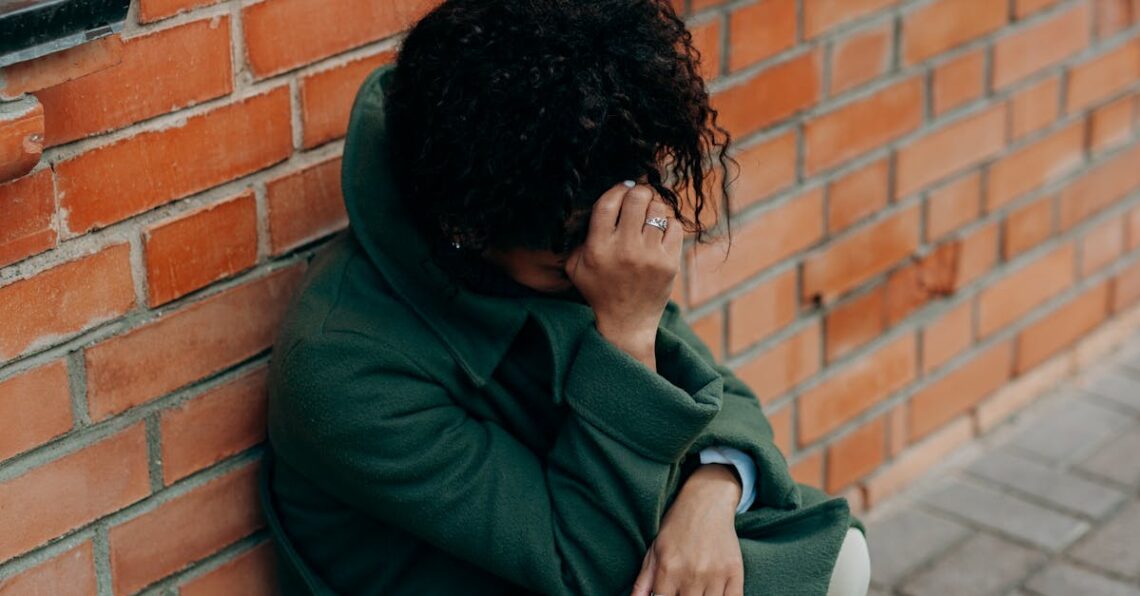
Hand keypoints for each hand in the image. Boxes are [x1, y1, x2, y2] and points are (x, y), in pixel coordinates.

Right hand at [564, 181, 683, 368]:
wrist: (626, 322)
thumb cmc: (599, 291)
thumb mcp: (576, 267)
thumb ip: (579, 239)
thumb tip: (598, 207)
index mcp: (598, 249)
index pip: (608, 203)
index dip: (617, 188)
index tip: (623, 187)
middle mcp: (624, 250)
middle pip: (637, 200)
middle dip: (639, 192)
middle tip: (639, 195)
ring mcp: (649, 257)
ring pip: (658, 210)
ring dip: (654, 206)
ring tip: (649, 213)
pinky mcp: (669, 264)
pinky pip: (674, 226)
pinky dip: (668, 223)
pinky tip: (659, 230)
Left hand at [630, 464, 744, 595]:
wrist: (706, 502)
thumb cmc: (676, 529)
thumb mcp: (653, 552)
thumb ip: (642, 584)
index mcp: (668, 570)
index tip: (671, 595)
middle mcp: (691, 575)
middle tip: (684, 591)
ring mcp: (715, 575)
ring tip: (697, 591)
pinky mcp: (734, 572)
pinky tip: (714, 593)